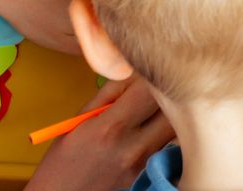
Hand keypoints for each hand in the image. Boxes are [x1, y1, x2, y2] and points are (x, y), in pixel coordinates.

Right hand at [24, 78, 174, 190]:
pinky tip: (155, 130)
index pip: (149, 88)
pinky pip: (171, 144)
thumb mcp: (80, 120)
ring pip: (177, 126)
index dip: (151, 73)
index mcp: (110, 127)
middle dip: (167, 91)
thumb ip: (110, 94)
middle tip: (156, 88)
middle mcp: (133, 146)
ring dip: (172, 112)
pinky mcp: (152, 173)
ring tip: (156, 109)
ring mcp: (146, 163)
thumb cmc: (65, 160)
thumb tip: (133, 70)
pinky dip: (169, 132)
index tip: (147, 69)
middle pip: (173, 107)